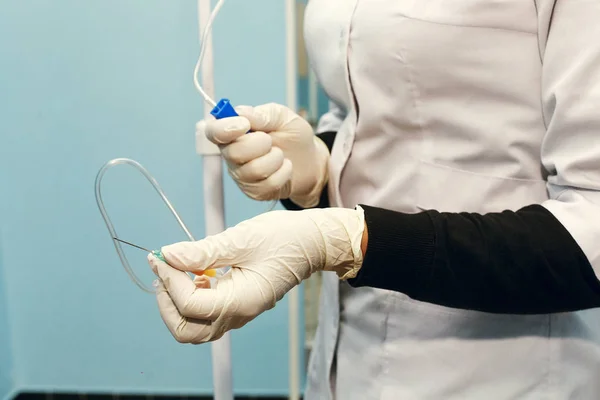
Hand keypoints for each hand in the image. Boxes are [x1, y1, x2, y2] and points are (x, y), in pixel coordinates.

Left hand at [147, 207, 363, 343]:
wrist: (312, 242)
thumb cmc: (284, 238)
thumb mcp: (241, 239)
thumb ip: (203, 251)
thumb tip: (168, 255)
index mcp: (241, 301)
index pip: (190, 305)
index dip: (169, 280)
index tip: (159, 256)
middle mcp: (239, 315)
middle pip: (187, 330)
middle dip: (167, 303)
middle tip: (164, 271)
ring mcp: (239, 313)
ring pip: (194, 326)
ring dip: (177, 303)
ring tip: (178, 272)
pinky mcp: (239, 305)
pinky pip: (207, 314)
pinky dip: (192, 298)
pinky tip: (196, 273)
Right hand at [205, 103, 328, 206]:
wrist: (310, 161)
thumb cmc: (292, 136)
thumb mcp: (283, 117)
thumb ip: (263, 114)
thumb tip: (242, 113)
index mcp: (233, 132)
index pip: (213, 132)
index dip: (224, 128)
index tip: (244, 124)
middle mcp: (232, 155)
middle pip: (233, 153)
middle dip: (259, 144)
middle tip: (271, 140)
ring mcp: (242, 175)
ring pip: (252, 170)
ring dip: (274, 158)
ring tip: (280, 154)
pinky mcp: (255, 192)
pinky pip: (267, 184)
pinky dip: (283, 172)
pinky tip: (285, 167)